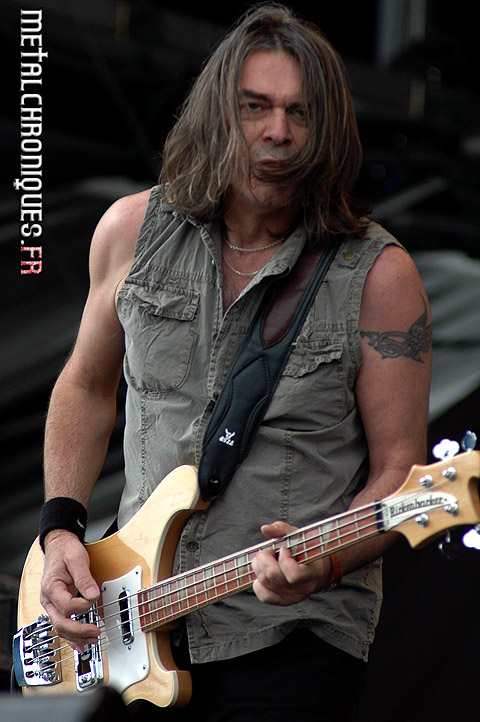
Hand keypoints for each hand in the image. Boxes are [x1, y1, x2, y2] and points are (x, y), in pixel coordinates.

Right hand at [40, 530, 99, 651]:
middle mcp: (49, 599)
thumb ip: (84, 578)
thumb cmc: (66, 551)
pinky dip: (71, 636)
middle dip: (79, 631)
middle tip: (95, 632)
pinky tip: (79, 643)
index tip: (94, 597)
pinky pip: (62, 624)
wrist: (59, 546)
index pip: (67, 605)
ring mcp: (52, 604)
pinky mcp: (58, 605)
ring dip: (76, 637)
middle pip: (61, 623)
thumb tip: (92, 595)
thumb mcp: (77, 559)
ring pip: (60, 628)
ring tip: (91, 640)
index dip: (83, 605)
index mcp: (51, 587)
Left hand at [251, 521, 331, 605]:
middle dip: (264, 558)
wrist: (320, 569)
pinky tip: (263, 574)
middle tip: (268, 551)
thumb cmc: (309, 549)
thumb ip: (283, 530)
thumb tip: (265, 528)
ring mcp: (293, 597)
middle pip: (273, 576)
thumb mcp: (301, 536)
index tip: (284, 549)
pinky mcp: (284, 601)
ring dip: (259, 567)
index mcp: (313, 572)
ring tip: (265, 559)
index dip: (284, 560)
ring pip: (265, 583)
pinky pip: (264, 596)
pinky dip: (258, 583)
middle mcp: (303, 588)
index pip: (293, 574)